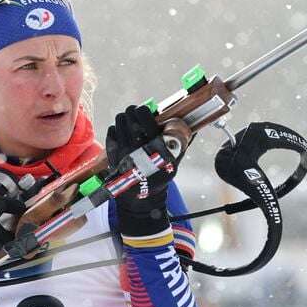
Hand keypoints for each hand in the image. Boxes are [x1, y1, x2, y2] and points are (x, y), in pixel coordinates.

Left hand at [105, 105, 177, 235]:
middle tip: (134, 112)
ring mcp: (123, 152)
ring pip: (118, 123)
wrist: (141, 196)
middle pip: (129, 117)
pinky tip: (120, 132)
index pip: (144, 118)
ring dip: (122, 118)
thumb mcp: (174, 161)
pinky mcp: (112, 156)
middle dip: (131, 111)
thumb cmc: (160, 174)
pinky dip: (115, 129)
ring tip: (127, 120)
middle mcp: (137, 148)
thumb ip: (182, 142)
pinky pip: (111, 134)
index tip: (144, 110)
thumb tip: (195, 126)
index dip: (142, 110)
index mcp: (154, 146)